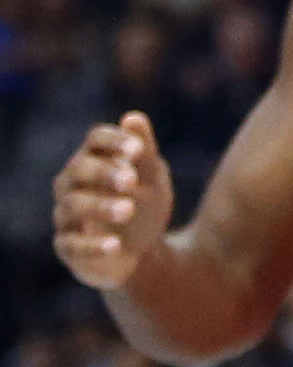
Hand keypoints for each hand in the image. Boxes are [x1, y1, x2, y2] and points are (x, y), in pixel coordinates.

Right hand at [53, 113, 173, 289]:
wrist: (141, 249)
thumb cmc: (143, 202)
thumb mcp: (151, 177)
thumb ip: (144, 151)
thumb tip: (133, 117)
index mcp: (95, 158)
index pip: (96, 139)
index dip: (114, 141)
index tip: (138, 150)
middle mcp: (72, 183)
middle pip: (79, 169)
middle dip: (105, 173)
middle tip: (131, 180)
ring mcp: (66, 215)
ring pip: (74, 205)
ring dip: (101, 206)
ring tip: (129, 210)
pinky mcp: (67, 246)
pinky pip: (72, 244)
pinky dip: (93, 244)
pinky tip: (115, 244)